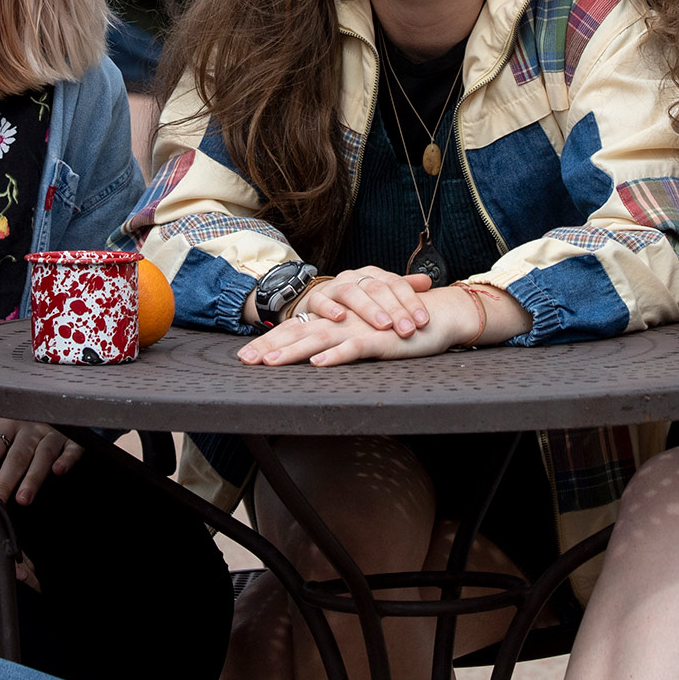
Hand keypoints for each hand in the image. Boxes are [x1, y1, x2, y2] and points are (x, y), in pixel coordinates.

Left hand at [0, 418, 81, 505]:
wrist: (44, 396)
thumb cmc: (13, 418)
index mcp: (5, 422)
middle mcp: (29, 425)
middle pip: (16, 456)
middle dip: (6, 481)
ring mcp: (52, 431)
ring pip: (43, 454)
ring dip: (33, 477)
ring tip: (24, 498)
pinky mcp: (71, 437)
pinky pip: (71, 448)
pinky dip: (67, 459)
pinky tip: (59, 470)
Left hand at [238, 282, 480, 367]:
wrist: (434, 316)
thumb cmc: (396, 327)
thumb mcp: (362, 335)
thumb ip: (340, 340)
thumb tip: (314, 353)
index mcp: (336, 321)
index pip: (297, 328)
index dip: (271, 341)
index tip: (245, 357)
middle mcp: (342, 322)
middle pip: (300, 333)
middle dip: (270, 346)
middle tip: (244, 360)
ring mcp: (359, 329)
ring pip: (320, 340)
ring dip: (294, 351)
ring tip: (270, 363)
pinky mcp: (379, 340)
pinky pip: (354, 347)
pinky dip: (336, 355)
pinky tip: (318, 363)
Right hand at [291, 267, 433, 338]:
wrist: (321, 300)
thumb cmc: (358, 302)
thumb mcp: (380, 294)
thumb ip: (404, 288)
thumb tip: (428, 282)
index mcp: (374, 275)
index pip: (396, 283)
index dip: (411, 301)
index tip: (424, 321)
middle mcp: (355, 277)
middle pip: (377, 289)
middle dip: (395, 310)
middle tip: (408, 329)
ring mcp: (334, 287)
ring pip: (352, 293)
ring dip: (368, 309)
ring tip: (383, 325)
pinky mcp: (315, 300)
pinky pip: (320, 301)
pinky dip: (329, 308)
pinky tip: (340, 318)